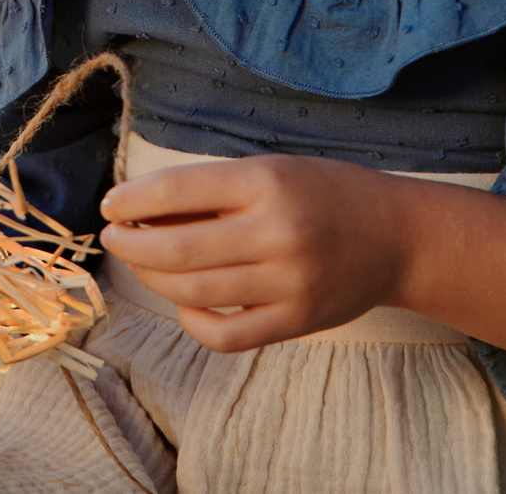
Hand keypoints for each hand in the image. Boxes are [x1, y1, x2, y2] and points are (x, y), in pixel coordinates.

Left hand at [97, 154, 409, 350]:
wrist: (396, 236)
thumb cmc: (324, 193)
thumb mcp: (272, 171)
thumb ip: (214, 192)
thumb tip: (140, 211)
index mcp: (268, 182)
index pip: (178, 190)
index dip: (133, 201)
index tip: (109, 206)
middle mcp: (277, 232)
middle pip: (177, 248)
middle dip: (132, 245)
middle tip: (115, 238)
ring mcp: (288, 282)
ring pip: (193, 292)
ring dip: (153, 278)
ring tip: (143, 263)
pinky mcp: (296, 321)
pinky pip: (225, 334)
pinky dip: (192, 321)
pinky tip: (184, 302)